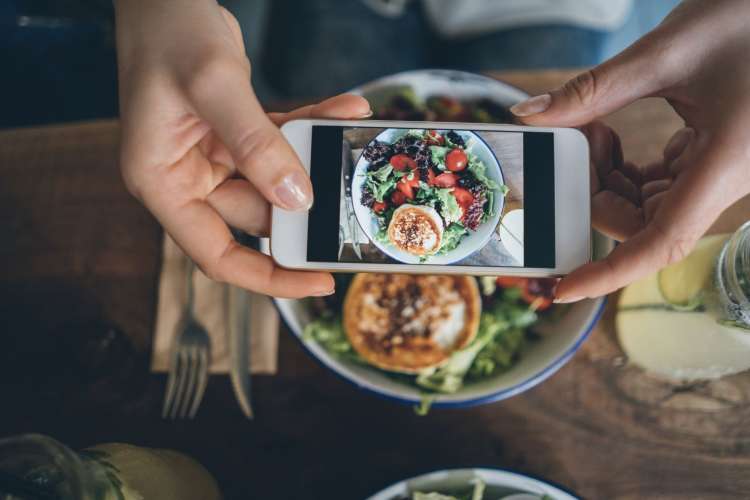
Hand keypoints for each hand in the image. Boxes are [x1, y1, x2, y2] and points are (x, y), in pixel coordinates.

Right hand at [114, 1, 370, 297]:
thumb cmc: (168, 32)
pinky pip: (280, 142)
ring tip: (349, 139)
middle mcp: (186, 176)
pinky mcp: (234, 133)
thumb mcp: (214, 87)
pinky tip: (343, 112)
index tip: (315, 281)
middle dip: (304, 208)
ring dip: (313, 158)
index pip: (216, 253)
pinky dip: (309, 128)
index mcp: (163, 182)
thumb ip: (257, 145)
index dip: (267, 276)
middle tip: (348, 204)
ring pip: (275, 179)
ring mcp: (212, 156)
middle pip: (255, 216)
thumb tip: (297, 199)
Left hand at [510, 0, 749, 300]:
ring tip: (593, 129)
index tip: (562, 289)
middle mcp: (726, 181)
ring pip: (647, 207)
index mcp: (726, 164)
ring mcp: (718, 175)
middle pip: (643, 223)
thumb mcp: (667, 52)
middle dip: (594, 195)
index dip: (609, 274)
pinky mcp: (711, 162)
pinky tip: (608, 134)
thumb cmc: (749, 21)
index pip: (661, 242)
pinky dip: (624, 171)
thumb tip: (530, 115)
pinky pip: (658, 187)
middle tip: (577, 145)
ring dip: (606, 180)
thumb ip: (593, 89)